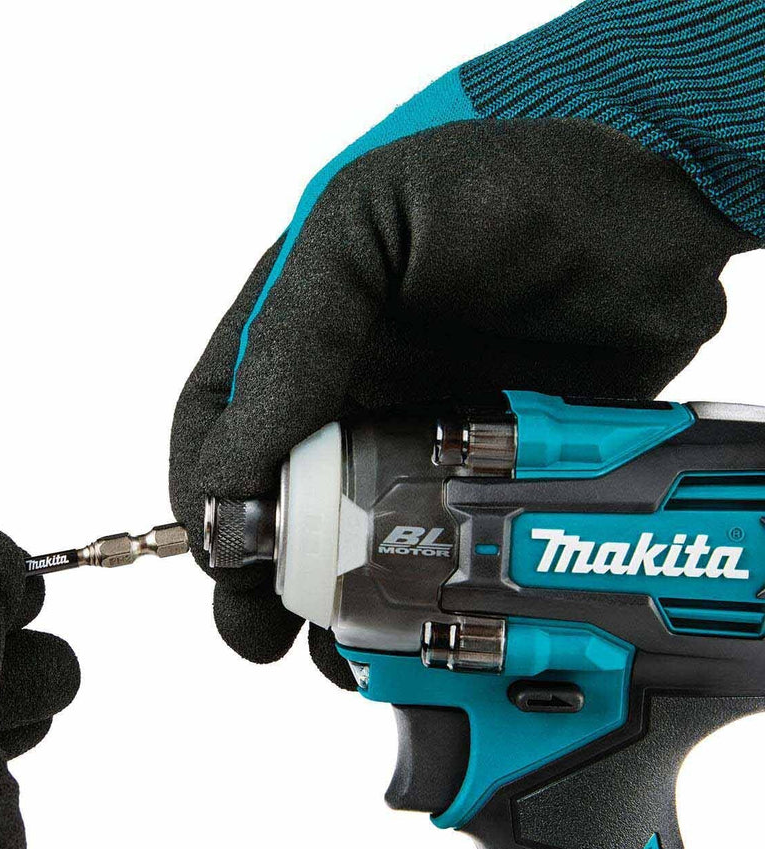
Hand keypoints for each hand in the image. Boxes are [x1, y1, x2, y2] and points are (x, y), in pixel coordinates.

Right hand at [170, 0, 759, 689]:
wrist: (656, 202)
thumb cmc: (499, 183)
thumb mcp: (359, 230)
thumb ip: (284, 343)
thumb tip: (225, 475)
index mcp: (293, 336)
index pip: (215, 425)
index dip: (203, 493)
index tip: (219, 553)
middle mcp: (345, 395)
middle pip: (273, 500)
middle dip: (257, 572)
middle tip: (259, 632)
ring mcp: (414, 440)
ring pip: (351, 541)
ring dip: (332, 602)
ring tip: (333, 653)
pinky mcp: (485, 477)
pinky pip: (436, 551)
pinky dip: (418, 597)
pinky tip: (409, 629)